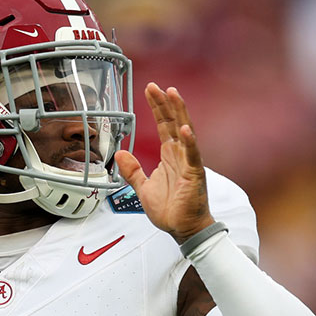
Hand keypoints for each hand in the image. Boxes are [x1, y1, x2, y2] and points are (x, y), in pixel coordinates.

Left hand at [114, 84, 214, 243]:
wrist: (182, 229)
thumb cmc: (169, 209)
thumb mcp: (142, 187)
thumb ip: (133, 170)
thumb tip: (121, 153)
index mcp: (170, 156)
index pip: (164, 125)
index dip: (157, 107)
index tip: (150, 90)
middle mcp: (181, 155)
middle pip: (173, 122)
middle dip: (165, 103)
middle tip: (156, 86)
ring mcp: (189, 163)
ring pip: (184, 132)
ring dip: (179, 112)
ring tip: (173, 94)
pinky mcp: (194, 174)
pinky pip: (192, 155)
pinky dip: (189, 142)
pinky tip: (185, 129)